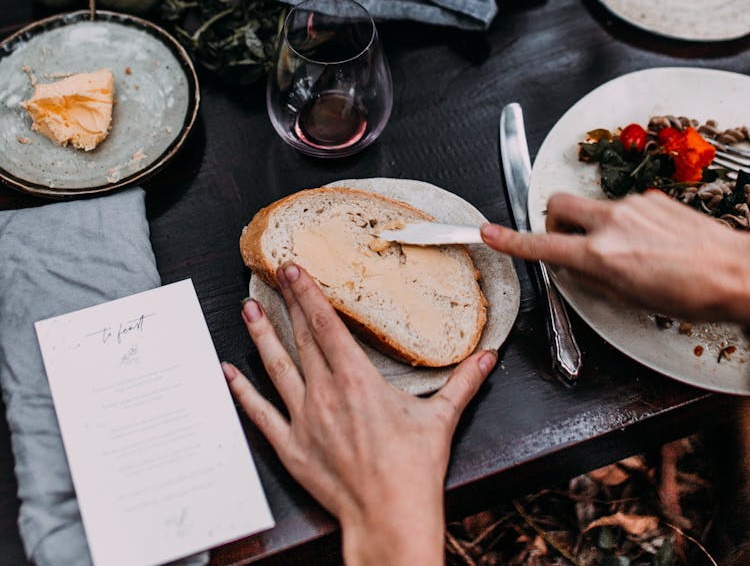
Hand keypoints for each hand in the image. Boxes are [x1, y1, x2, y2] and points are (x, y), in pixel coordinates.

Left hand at [222, 263, 495, 565]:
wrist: (390, 517)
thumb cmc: (414, 470)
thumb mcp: (441, 418)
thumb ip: (463, 382)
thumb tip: (488, 356)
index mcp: (357, 379)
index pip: (326, 325)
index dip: (309, 293)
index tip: (296, 268)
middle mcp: (325, 393)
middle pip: (301, 338)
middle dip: (288, 302)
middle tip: (275, 273)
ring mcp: (304, 420)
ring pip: (276, 367)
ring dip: (261, 335)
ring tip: (248, 308)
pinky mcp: (291, 447)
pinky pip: (261, 414)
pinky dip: (242, 391)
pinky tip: (229, 373)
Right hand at [481, 189, 749, 322]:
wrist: (735, 272)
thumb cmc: (691, 294)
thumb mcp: (630, 299)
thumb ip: (593, 279)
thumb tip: (574, 268)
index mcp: (601, 254)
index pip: (542, 244)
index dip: (510, 240)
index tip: (489, 232)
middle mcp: (611, 223)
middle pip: (557, 204)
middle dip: (551, 218)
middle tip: (565, 238)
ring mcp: (631, 206)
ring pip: (592, 207)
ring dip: (594, 225)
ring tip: (625, 253)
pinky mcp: (650, 198)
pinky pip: (622, 207)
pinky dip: (624, 223)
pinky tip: (648, 244)